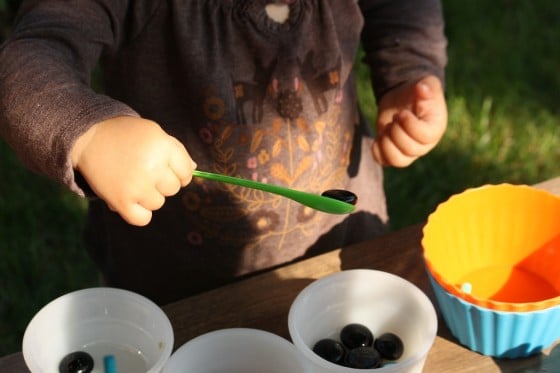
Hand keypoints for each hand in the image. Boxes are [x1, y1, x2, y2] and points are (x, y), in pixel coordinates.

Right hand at [71, 116, 196, 225]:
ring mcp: (137, 186)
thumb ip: (176, 151)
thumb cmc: (126, 135)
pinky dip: (138, 213)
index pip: (186, 171)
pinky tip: (131, 199)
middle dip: (163, 181)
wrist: (88, 137)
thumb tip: (194, 170)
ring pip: (158, 203)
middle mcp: (152, 167)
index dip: (179, 171)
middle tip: (144, 170)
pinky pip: (142, 219)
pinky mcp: (121, 202)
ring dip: (148, 195)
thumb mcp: (154, 133)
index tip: (167, 168)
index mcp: (163, 147)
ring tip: (132, 180)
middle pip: (173, 188)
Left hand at [372, 75, 446, 166]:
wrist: (403, 99)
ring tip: (387, 128)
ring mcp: (409, 152)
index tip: (402, 113)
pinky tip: (379, 136)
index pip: (425, 137)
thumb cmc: (418, 92)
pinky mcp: (394, 153)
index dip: (410, 125)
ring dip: (386, 143)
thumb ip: (427, 87)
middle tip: (394, 117)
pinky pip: (384, 161)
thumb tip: (422, 88)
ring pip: (397, 161)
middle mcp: (424, 145)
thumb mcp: (426, 84)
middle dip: (396, 132)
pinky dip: (377, 151)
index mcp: (435, 129)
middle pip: (410, 150)